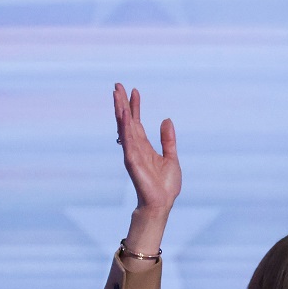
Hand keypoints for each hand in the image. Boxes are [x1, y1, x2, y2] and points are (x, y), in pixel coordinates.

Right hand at [113, 83, 179, 218]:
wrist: (162, 203)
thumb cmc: (165, 185)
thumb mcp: (171, 157)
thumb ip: (168, 140)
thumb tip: (166, 120)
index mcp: (144, 146)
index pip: (137, 121)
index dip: (135, 106)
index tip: (134, 90)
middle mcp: (135, 147)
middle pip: (126, 120)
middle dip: (122, 103)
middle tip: (117, 85)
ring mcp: (132, 152)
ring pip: (124, 126)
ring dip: (120, 110)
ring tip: (116, 93)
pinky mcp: (132, 160)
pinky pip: (127, 140)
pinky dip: (125, 126)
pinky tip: (124, 113)